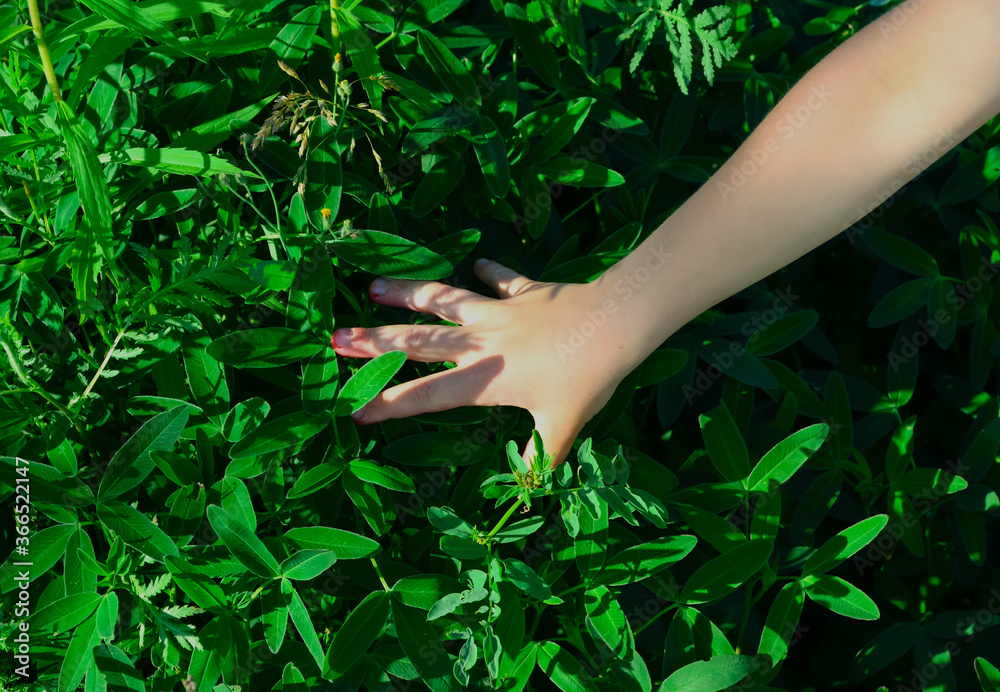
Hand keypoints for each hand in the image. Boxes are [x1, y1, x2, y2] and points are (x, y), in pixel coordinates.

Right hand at [331, 259, 631, 468]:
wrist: (614, 324)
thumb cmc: (586, 379)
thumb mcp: (562, 427)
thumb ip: (539, 457)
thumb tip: (527, 491)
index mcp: (484, 379)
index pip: (425, 396)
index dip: (387, 403)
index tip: (352, 408)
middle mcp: (481, 342)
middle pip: (418, 342)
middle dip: (374, 341)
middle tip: (336, 337)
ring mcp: (500, 312)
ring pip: (443, 299)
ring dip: (408, 292)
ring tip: (374, 286)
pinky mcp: (524, 292)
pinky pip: (501, 280)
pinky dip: (489, 273)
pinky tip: (477, 263)